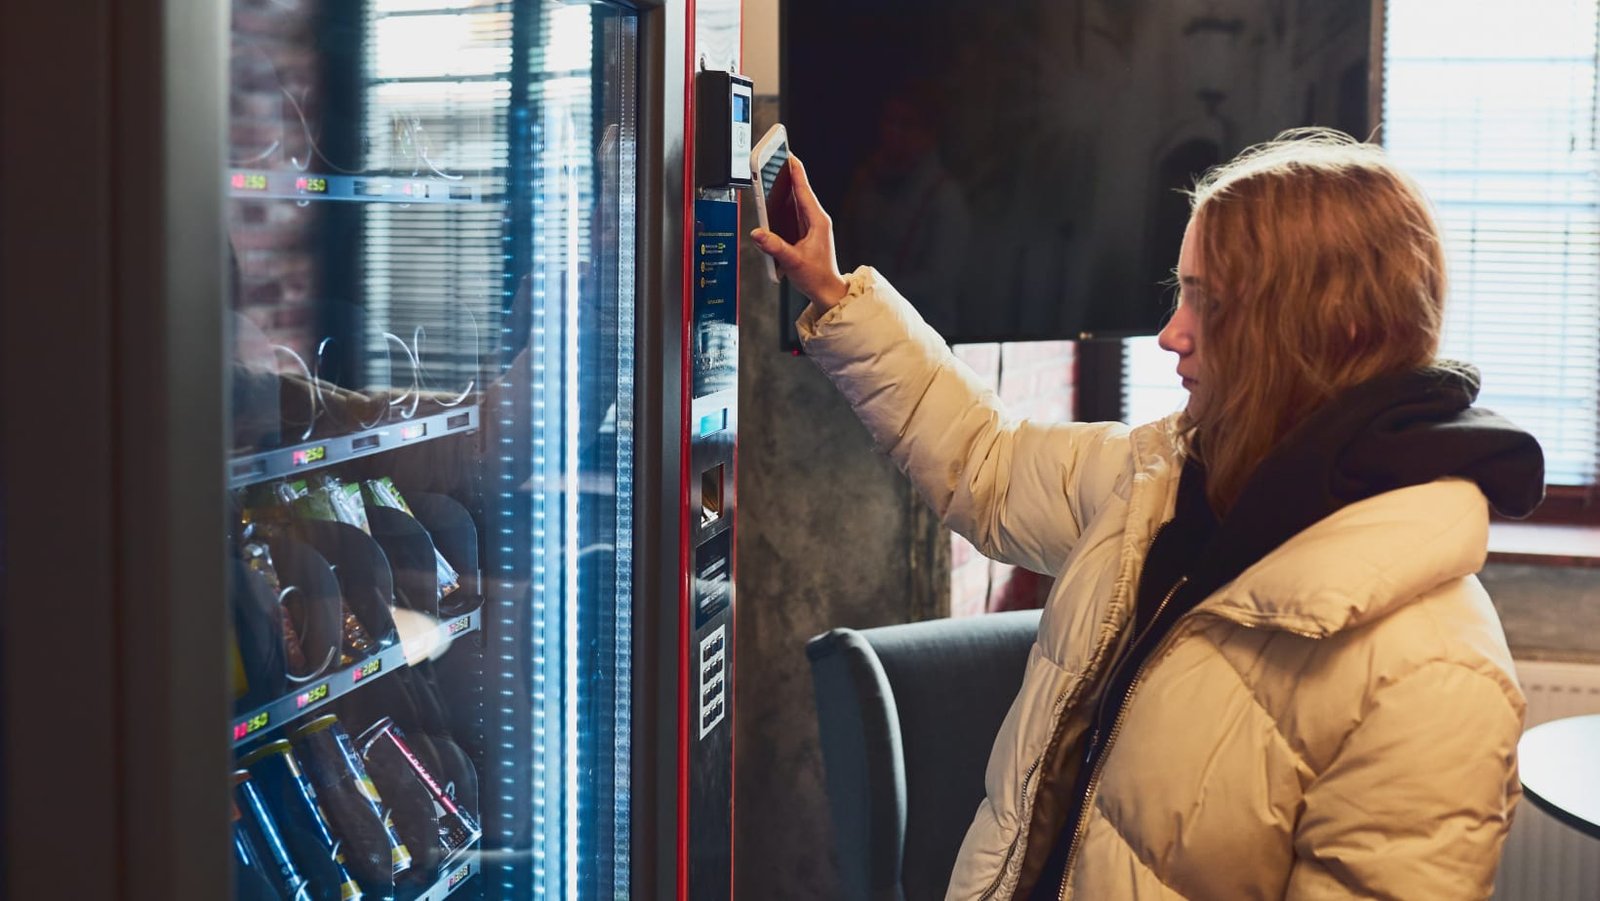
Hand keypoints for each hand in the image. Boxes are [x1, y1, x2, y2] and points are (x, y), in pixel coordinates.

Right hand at [750, 156, 849, 310]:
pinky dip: (784, 203)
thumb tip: (758, 233)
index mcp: (817, 222)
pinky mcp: (805, 232)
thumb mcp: (793, 262)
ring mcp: (811, 226)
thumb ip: (775, 247)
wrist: (826, 290)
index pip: (804, 191)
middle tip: (778, 157)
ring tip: (773, 173)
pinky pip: (793, 211)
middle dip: (788, 174)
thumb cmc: (816, 277)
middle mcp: (815, 220)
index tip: (789, 156)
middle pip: (799, 191)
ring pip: (796, 200)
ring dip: (785, 187)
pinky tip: (774, 198)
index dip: (796, 173)